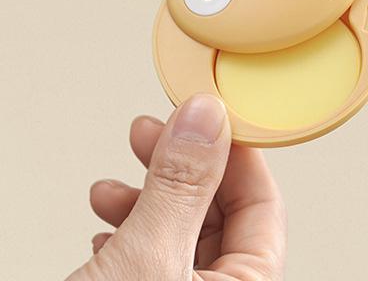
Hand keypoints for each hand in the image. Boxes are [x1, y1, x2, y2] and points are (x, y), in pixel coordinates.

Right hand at [68, 94, 285, 280]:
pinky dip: (128, 231)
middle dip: (177, 168)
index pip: (262, 203)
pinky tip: (105, 226)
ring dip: (142, 198)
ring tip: (109, 189)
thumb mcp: (149, 254)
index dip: (232, 150)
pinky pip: (153, 254)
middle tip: (149, 134)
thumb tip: (204, 116)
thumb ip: (179, 184)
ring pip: (178, 229)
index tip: (201, 112)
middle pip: (216, 211)